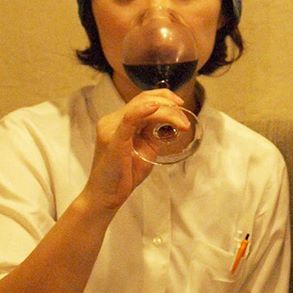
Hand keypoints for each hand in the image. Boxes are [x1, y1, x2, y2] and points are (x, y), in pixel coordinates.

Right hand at [83, 89, 187, 211]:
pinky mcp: (113, 139)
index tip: (181, 105)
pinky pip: (129, 119)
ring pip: (141, 106)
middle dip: (169, 104)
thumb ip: (153, 133)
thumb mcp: (144, 149)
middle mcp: (112, 120)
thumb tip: (170, 124)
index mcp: (118, 121)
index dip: (163, 97)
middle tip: (185, 118)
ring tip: (182, 124)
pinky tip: (156, 107)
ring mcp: (111, 128)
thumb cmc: (125, 175)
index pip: (142, 99)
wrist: (106, 196)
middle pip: (143, 99)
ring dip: (167, 112)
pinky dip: (144, 110)